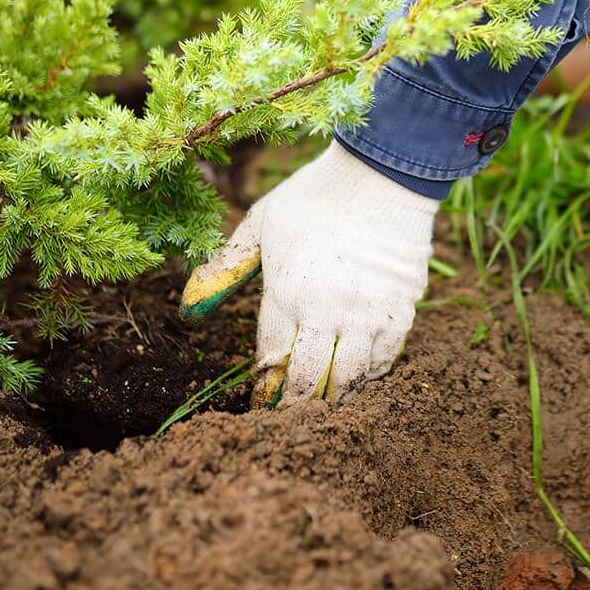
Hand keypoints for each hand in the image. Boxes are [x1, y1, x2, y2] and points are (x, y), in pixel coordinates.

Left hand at [181, 142, 437, 406]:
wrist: (382, 174)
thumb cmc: (316, 195)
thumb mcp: (261, 223)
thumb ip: (227, 268)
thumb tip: (189, 309)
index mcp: (285, 293)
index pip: (271, 360)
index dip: (264, 387)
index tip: (261, 400)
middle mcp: (325, 312)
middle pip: (309, 381)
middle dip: (295, 404)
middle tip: (290, 415)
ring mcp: (367, 314)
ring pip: (349, 378)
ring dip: (334, 395)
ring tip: (325, 400)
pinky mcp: (400, 310)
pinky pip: (385, 359)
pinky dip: (371, 373)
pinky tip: (360, 372)